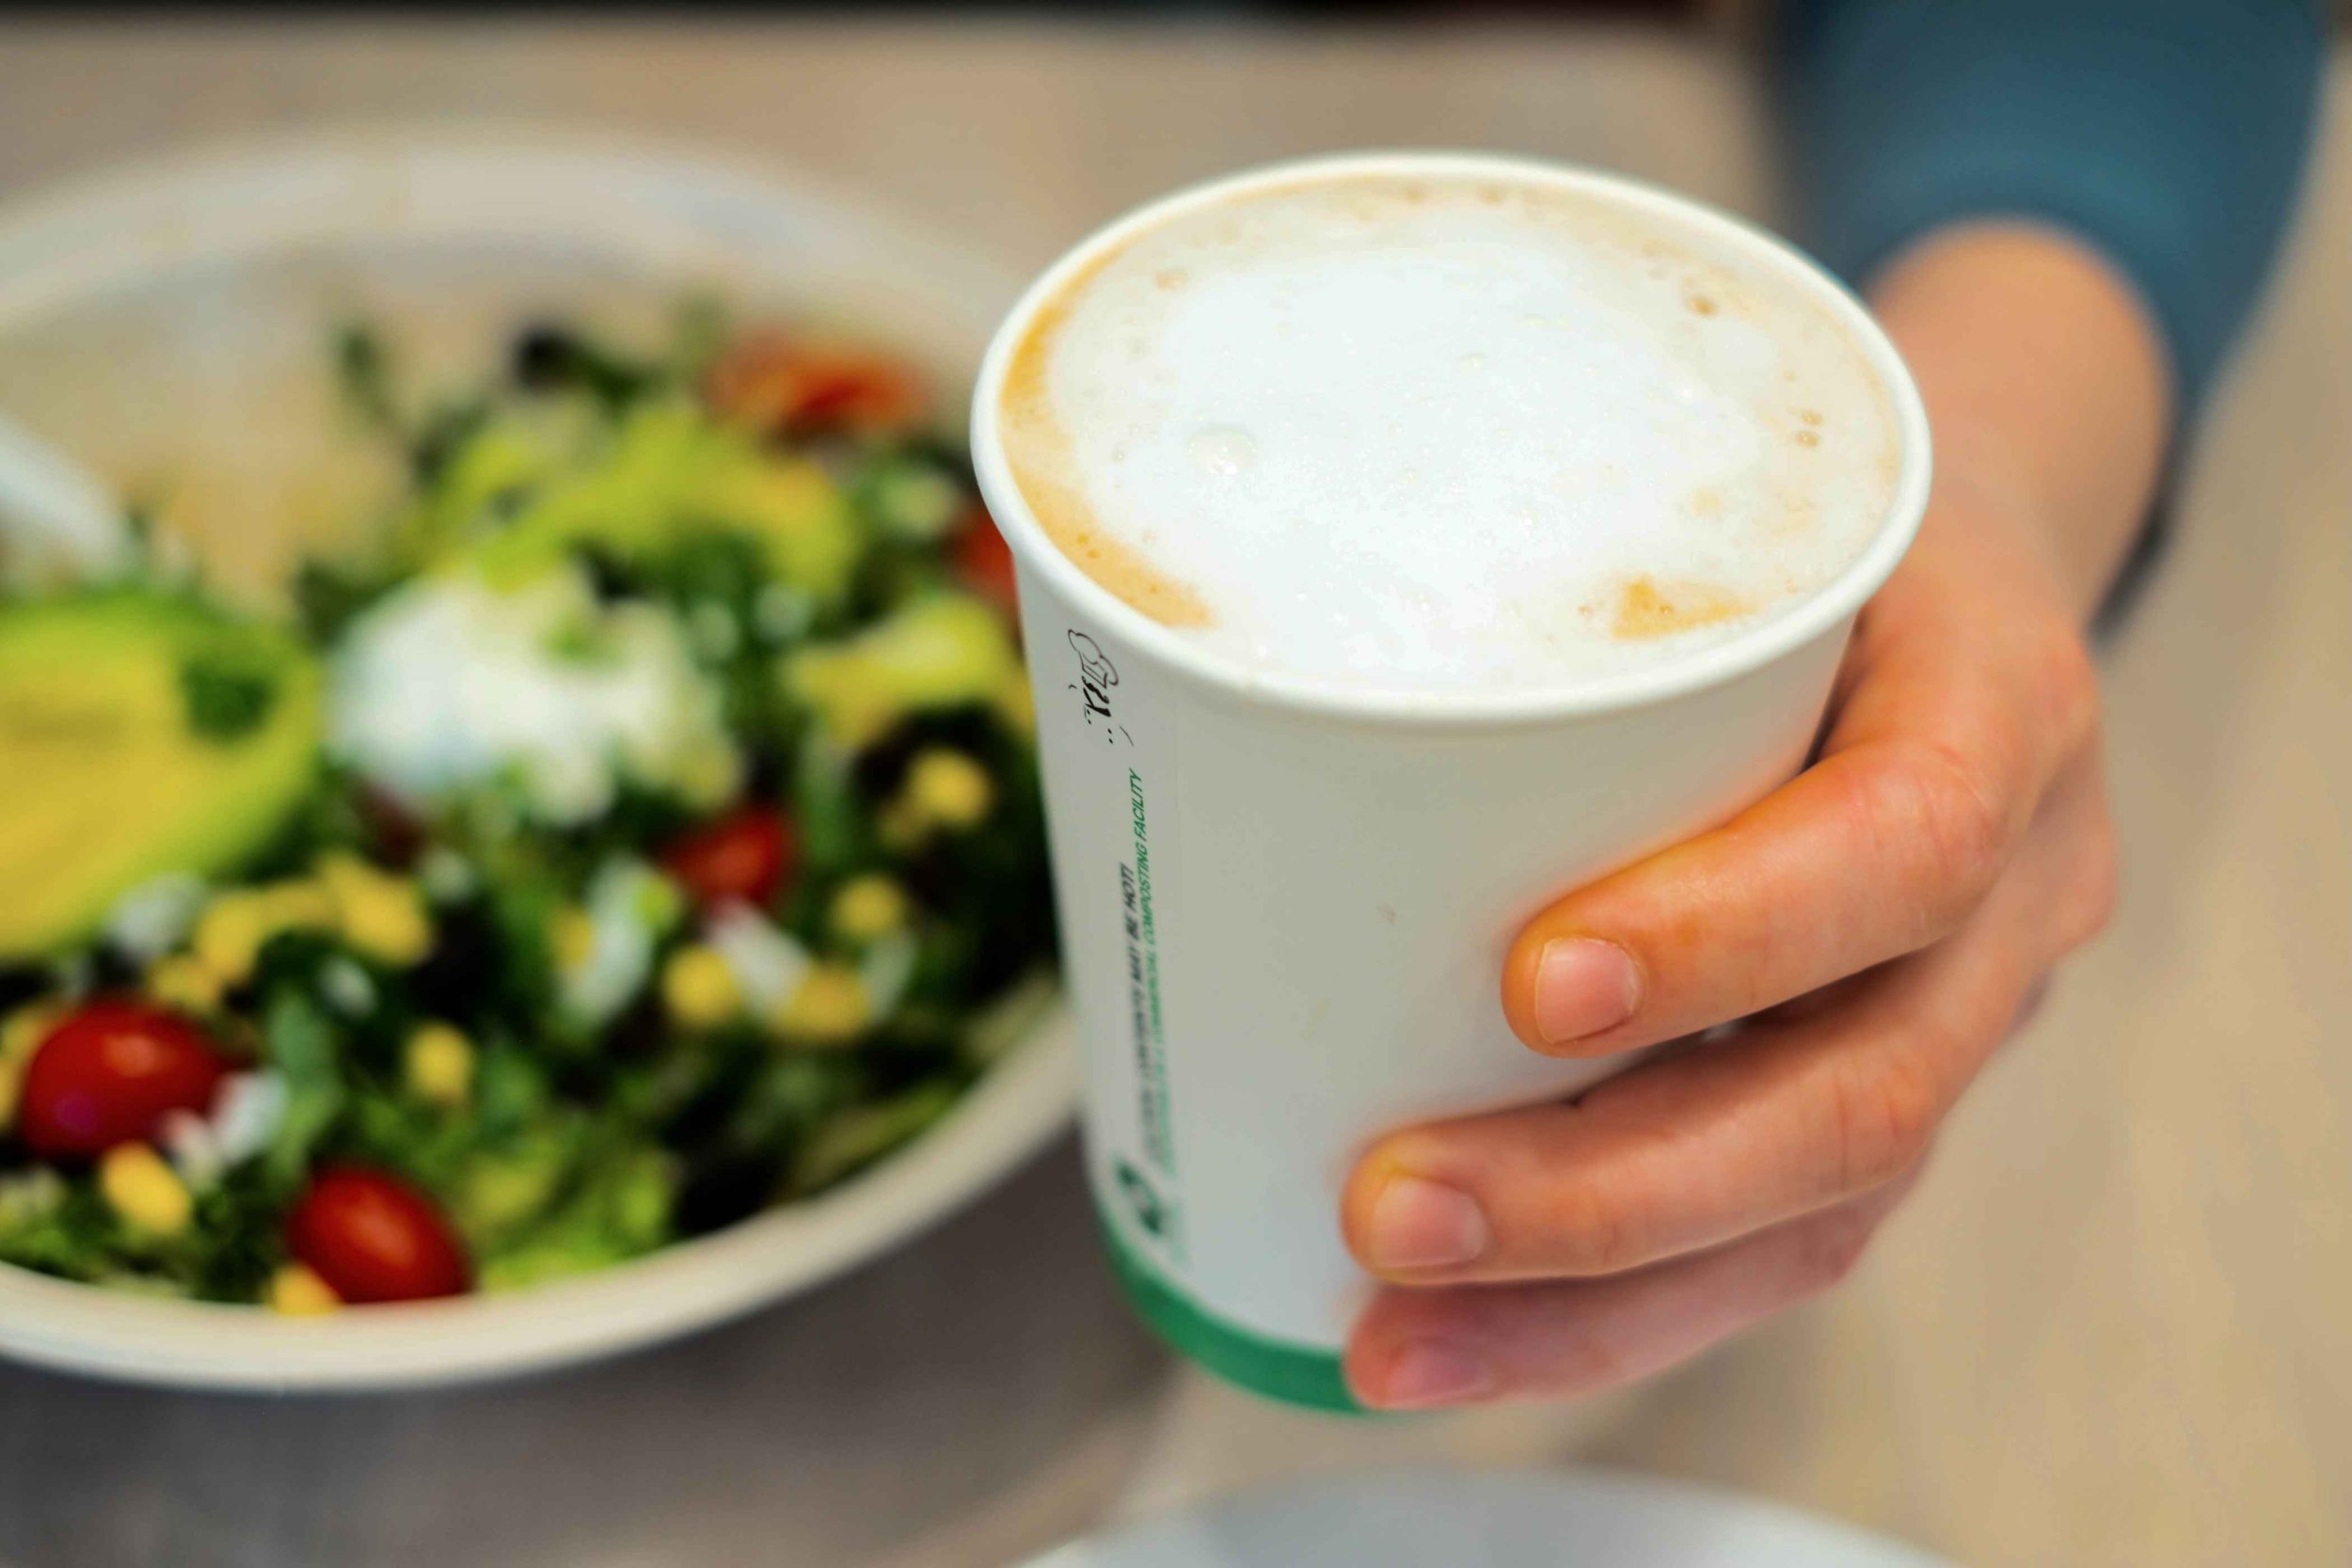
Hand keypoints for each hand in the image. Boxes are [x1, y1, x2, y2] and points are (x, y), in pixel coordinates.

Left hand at [1338, 477, 2120, 1408]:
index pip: (1905, 835)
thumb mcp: (1725, 461)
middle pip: (1859, 1090)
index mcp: (1990, 693)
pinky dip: (1616, 1313)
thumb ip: (1515, 522)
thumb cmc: (1802, 508)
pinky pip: (1784, 1241)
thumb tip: (1108, 578)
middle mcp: (2014, 884)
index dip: (1731, 932)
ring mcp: (1964, 1011)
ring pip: (1819, 1209)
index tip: (1529, 986)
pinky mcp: (1887, 1085)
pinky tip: (1462, 1341)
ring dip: (1590, 1299)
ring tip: (1389, 1334)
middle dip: (1607, 1187)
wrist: (1962, 564)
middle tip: (1388, 1210)